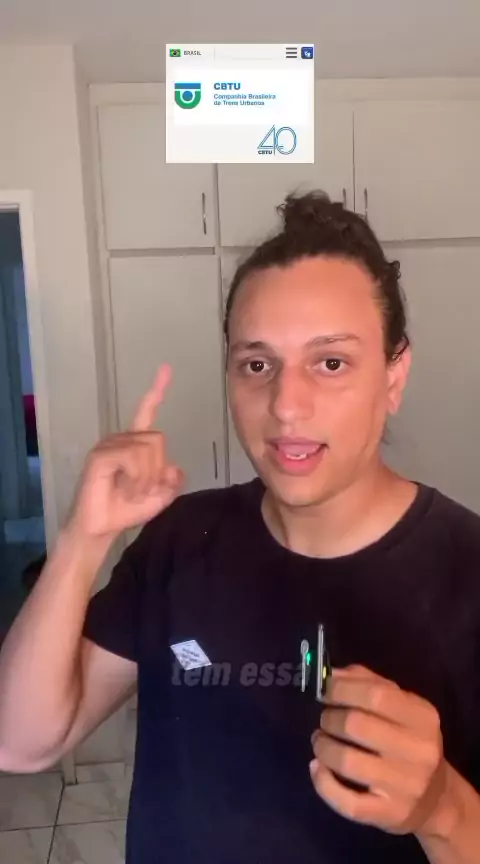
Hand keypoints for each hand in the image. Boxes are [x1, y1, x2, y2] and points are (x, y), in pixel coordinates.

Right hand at [66, 364, 183, 539]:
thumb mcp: (159, 497)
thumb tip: (175, 468)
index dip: (157, 390)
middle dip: (157, 469)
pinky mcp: (100, 456)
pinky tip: (125, 489)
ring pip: (147, 449)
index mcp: (134, 443)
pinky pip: (131, 457)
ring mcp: (108, 446)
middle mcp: (121, 439)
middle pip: (158, 439)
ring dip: (147, 478)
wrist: (100, 528)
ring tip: (132, 492)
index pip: (146, 411)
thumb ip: (171, 481)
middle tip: (143, 489)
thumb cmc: (125, 510)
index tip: (166, 368)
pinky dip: (136, 478)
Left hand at [309, 665, 449, 836]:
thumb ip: (368, 683)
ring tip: (319, 741)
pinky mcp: (389, 814)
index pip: (376, 695)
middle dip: (330, 718)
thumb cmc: (409, 741)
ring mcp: (405, 786)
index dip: (342, 689)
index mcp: (422, 718)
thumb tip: (332, 673)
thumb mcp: (401, 706)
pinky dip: (323, 782)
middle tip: (325, 718)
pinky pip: (346, 801)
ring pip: (347, 761)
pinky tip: (317, 768)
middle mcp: (419, 751)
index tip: (325, 690)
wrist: (436, 798)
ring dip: (323, 746)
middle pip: (356, 726)